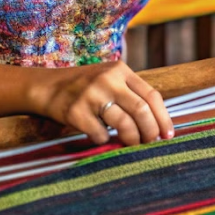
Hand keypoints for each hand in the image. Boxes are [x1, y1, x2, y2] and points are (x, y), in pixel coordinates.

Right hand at [27, 61, 172, 145]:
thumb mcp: (109, 79)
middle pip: (141, 110)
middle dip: (150, 132)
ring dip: (132, 139)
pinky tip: (100, 135)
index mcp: (120, 70)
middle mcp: (107, 80)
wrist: (46, 87)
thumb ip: (131, 94)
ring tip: (130, 144)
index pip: (151, 95)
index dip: (163, 118)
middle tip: (150, 143)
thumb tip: (157, 124)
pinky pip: (101, 134)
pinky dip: (105, 140)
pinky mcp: (75, 112)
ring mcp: (91, 95)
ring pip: (124, 124)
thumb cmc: (84, 88)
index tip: (168, 135)